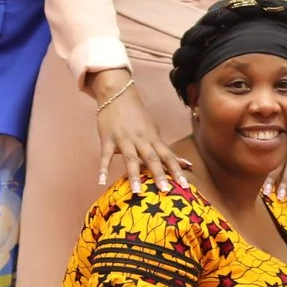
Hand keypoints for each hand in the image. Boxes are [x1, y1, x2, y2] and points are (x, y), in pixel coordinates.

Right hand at [92, 72, 191, 192]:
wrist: (117, 95)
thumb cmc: (137, 116)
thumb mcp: (154, 131)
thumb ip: (165, 149)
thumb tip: (185, 164)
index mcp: (153, 138)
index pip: (168, 156)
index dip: (177, 170)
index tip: (185, 185)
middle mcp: (141, 139)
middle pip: (152, 158)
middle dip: (159, 174)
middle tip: (165, 191)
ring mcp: (124, 139)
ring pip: (130, 158)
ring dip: (134, 174)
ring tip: (137, 191)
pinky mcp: (108, 139)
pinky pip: (106, 155)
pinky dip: (103, 168)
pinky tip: (101, 181)